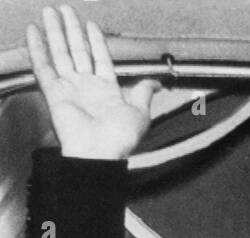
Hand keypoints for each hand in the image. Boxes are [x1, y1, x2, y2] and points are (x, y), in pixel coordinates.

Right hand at [26, 5, 158, 159]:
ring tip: (49, 12)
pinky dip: (37, 48)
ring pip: (60, 53)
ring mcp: (69, 88)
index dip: (96, 41)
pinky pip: (43, 67)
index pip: (100, 58)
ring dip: (54, 32)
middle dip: (72, 29)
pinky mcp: (54, 93)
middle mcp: (87, 86)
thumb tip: (157, 82)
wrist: (100, 152)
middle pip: (78, 51)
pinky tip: (34, 32)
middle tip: (65, 9)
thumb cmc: (121, 138)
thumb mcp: (141, 113)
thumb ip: (145, 93)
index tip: (91, 25)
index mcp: (107, 90)